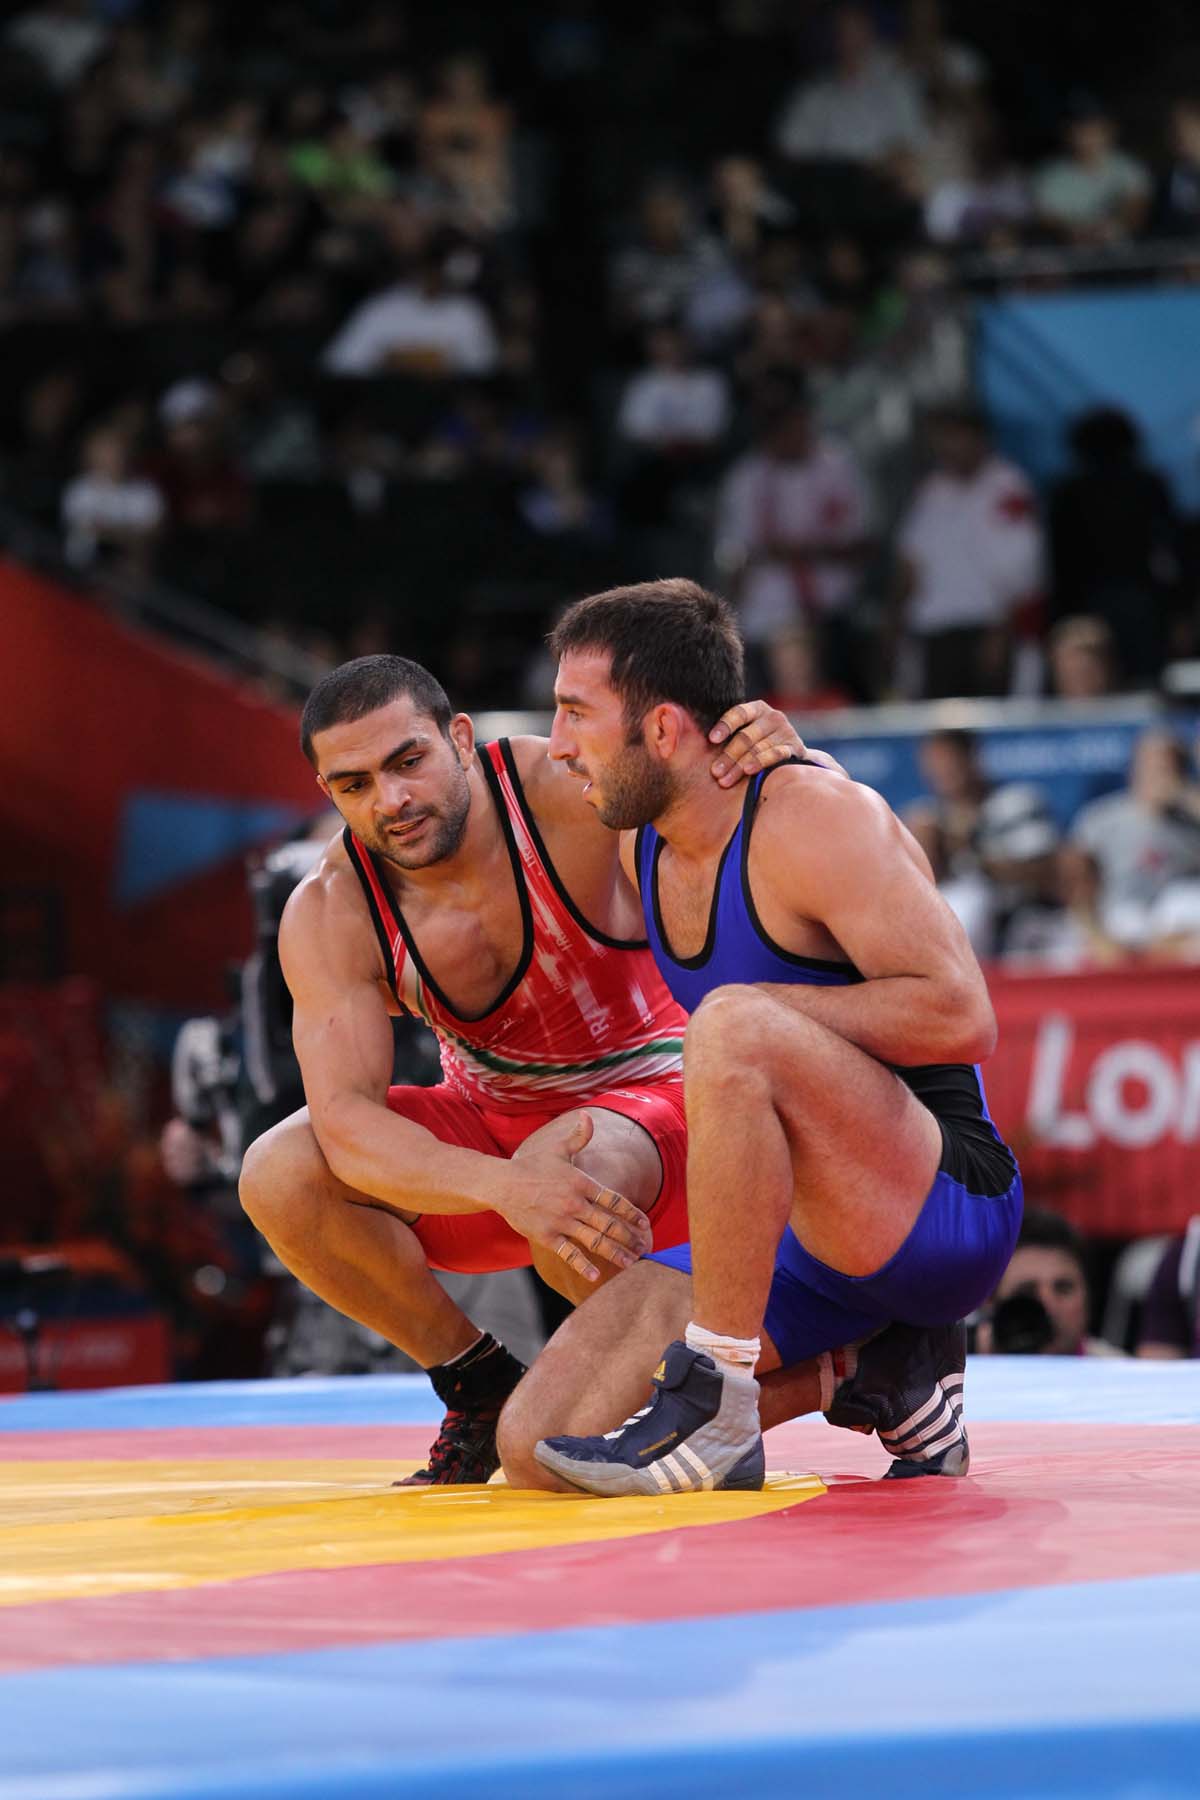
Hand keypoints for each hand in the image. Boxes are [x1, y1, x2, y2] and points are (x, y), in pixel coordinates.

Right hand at [498, 1114, 652, 1283]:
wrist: (502, 1184)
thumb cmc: (532, 1165)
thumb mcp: (557, 1149)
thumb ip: (578, 1136)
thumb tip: (588, 1115)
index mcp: (581, 1182)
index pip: (614, 1200)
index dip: (632, 1213)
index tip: (645, 1224)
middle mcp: (575, 1203)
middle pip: (610, 1224)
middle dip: (630, 1237)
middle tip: (645, 1248)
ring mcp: (561, 1221)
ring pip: (595, 1241)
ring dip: (615, 1253)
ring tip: (630, 1263)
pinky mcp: (547, 1236)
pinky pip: (569, 1254)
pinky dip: (583, 1265)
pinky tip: (596, 1276)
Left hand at [709, 698, 804, 788]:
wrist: (791, 756)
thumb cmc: (758, 745)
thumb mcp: (744, 733)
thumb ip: (723, 734)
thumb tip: (684, 732)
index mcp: (757, 709)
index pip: (739, 713)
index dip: (725, 726)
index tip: (712, 740)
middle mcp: (773, 717)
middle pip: (746, 736)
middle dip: (728, 756)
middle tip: (715, 772)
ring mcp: (786, 732)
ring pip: (758, 748)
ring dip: (739, 766)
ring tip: (725, 780)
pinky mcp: (794, 748)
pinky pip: (776, 755)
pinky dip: (761, 762)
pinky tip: (748, 771)